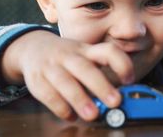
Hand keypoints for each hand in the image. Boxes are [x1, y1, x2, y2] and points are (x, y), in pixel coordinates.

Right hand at [1, 30, 134, 120]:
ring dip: (79, 99)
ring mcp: (51, 66)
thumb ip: (98, 72)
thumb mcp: (83, 55)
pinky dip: (60, 107)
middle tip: (115, 102)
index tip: (129, 80)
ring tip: (92, 115)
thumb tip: (118, 98)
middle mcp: (69, 56)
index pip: (107, 51)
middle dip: (100, 85)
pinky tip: (70, 115)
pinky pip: (48, 94)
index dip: (121, 64)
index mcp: (86, 50)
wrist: (33, 48)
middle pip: (85, 68)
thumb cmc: (65, 57)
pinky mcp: (37, 80)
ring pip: (65, 81)